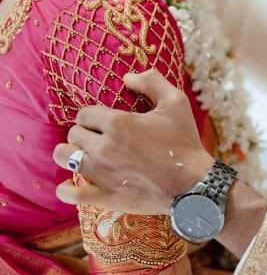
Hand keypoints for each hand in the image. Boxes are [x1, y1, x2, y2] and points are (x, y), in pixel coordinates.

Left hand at [53, 70, 212, 213]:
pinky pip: (70, 193)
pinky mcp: (104, 196)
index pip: (84, 113)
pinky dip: (65, 189)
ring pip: (64, 157)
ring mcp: (101, 173)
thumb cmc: (185, 142)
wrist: (194, 184)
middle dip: (85, 133)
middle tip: (100, 138)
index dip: (92, 116)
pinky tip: (71, 184)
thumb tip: (127, 78)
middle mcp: (104, 147)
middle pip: (74, 134)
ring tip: (84, 155)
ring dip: (71, 154)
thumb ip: (151, 81)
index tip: (103, 122)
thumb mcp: (176, 102)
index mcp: (118, 123)